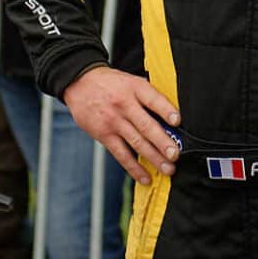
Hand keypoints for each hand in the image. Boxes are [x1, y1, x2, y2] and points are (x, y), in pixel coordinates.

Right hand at [62, 65, 181, 183]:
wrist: (80, 83)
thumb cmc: (111, 83)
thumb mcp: (131, 80)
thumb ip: (148, 96)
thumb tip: (170, 118)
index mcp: (135, 88)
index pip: (153, 99)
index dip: (166, 110)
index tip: (177, 121)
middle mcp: (124, 105)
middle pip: (146, 125)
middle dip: (163, 142)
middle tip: (175, 155)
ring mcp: (113, 121)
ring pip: (137, 142)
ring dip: (154, 158)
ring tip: (168, 169)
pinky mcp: (104, 135)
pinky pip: (121, 154)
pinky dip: (134, 168)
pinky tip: (145, 177)